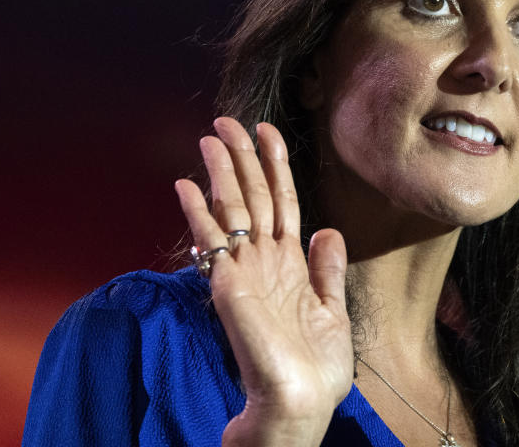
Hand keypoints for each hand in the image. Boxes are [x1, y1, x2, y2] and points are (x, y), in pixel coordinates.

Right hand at [175, 117, 352, 446]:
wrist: (298, 400)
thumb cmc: (315, 365)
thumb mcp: (332, 310)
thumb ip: (326, 269)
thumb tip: (328, 229)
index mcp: (290, 261)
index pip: (282, 199)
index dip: (276, 164)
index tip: (269, 130)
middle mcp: (264, 258)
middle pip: (254, 194)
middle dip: (243, 155)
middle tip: (228, 119)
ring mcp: (244, 268)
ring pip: (233, 207)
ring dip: (221, 170)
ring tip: (211, 135)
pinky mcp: (228, 282)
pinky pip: (211, 239)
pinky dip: (198, 211)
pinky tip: (186, 184)